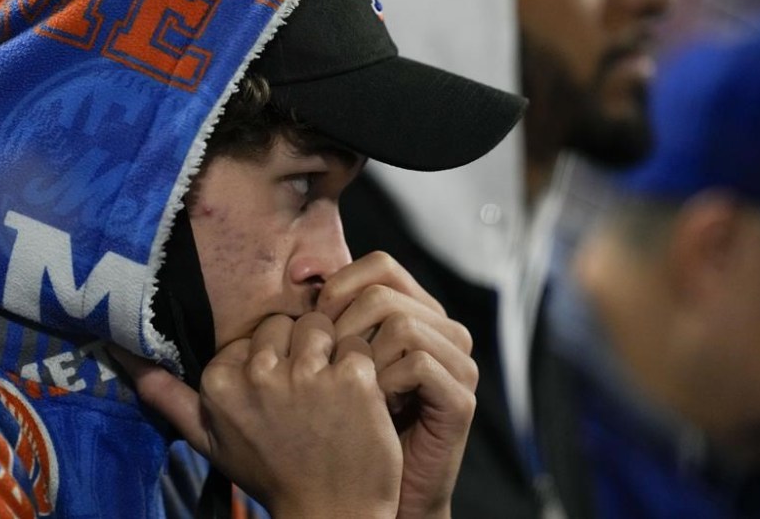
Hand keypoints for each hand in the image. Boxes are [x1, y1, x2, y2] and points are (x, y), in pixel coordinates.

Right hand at [112, 312, 401, 518]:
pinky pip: (356, 345)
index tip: (277, 393)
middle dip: (299, 349)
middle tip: (307, 393)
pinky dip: (362, 368)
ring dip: (331, 353)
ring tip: (332, 394)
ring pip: (321, 325)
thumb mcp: (211, 441)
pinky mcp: (352, 378)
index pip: (251, 333)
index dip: (270, 358)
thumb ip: (169, 398)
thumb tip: (122, 358)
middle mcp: (258, 373)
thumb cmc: (271, 474)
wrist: (330, 511)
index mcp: (219, 382)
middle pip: (286, 322)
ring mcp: (307, 374)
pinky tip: (357, 400)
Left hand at [317, 252, 477, 518]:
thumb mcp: (335, 363)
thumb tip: (298, 273)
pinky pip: (418, 365)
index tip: (314, 320)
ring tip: (352, 391)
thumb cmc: (349, 426)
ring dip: (363, 360)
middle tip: (325, 365)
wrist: (379, 492)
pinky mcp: (461, 398)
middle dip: (342, 328)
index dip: (340, 286)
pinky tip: (374, 407)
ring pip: (401, 325)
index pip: (381, 266)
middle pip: (384, 295)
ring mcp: (458, 364)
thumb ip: (329, 319)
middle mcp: (444, 331)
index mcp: (417, 313)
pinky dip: (385, 384)